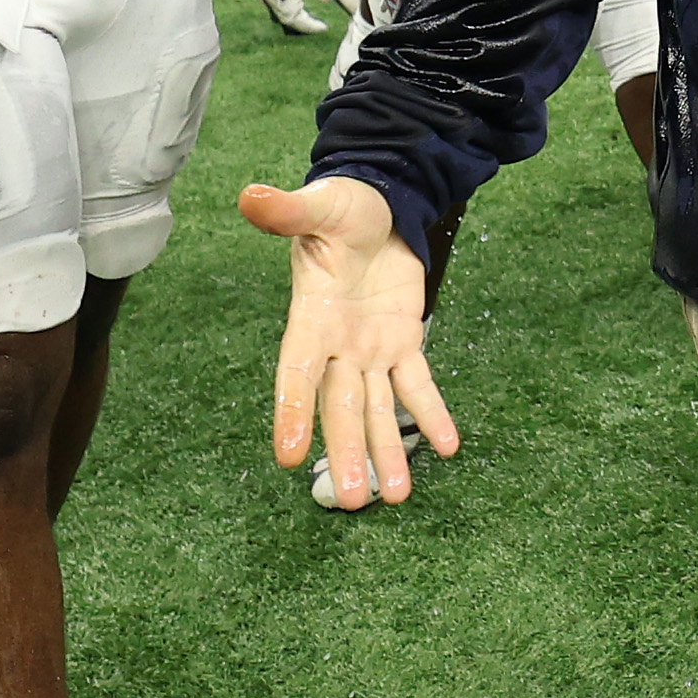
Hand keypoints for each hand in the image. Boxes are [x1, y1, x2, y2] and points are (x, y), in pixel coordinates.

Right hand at [239, 174, 454, 503]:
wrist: (376, 207)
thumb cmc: (341, 209)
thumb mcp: (319, 206)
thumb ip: (287, 211)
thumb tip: (250, 196)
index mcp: (310, 319)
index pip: (297, 374)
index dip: (292, 413)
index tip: (289, 458)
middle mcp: (337, 345)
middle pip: (341, 407)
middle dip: (348, 452)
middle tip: (356, 501)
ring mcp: (369, 349)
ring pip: (377, 408)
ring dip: (386, 450)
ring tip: (396, 497)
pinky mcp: (402, 342)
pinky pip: (417, 384)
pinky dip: (431, 413)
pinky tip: (448, 448)